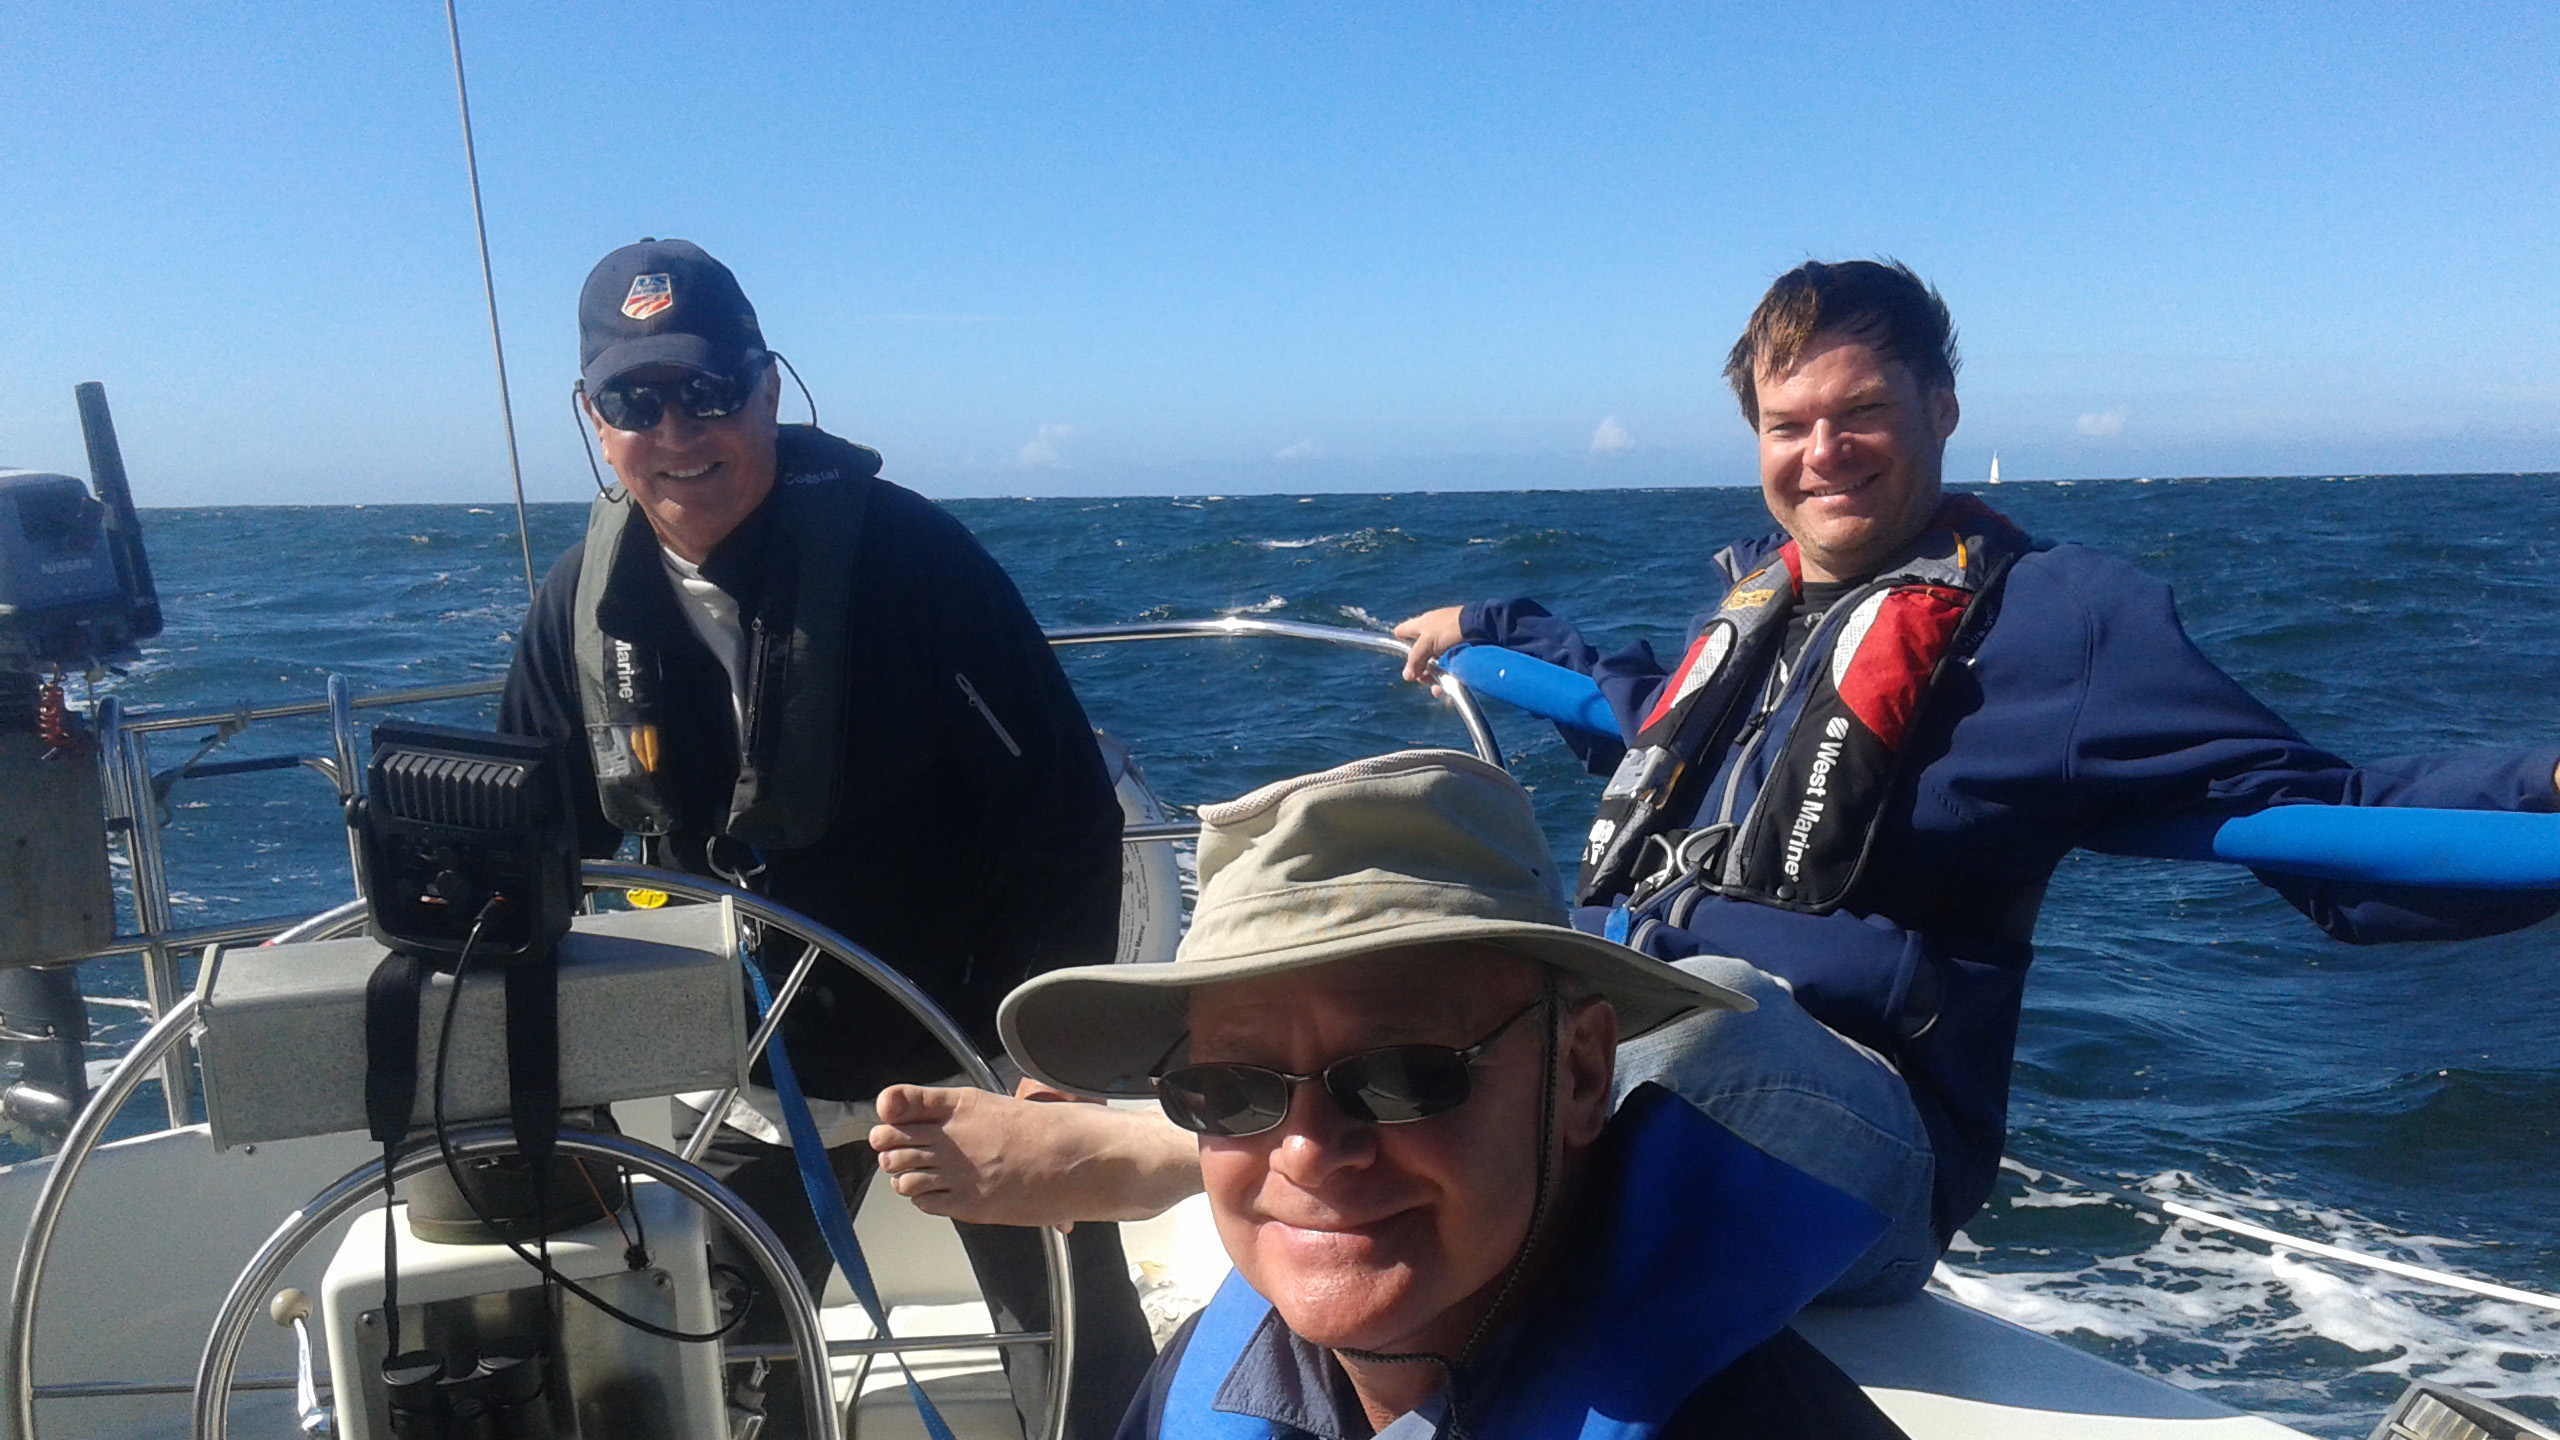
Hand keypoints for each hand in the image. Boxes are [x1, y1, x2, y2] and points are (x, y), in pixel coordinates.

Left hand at [870, 1081, 1201, 1230]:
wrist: (1087, 1160)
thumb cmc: (1057, 1129)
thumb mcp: (1009, 1105)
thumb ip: (968, 1113)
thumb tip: (931, 1117)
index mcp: (966, 1103)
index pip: (902, 1102)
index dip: (890, 1111)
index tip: (890, 1115)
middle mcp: (956, 1137)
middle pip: (893, 1141)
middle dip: (890, 1145)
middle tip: (897, 1147)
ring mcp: (961, 1173)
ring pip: (902, 1175)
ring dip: (904, 1173)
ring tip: (919, 1171)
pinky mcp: (971, 1205)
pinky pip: (925, 1202)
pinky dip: (924, 1197)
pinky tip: (938, 1191)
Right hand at [1392, 606, 1467, 685]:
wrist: (1481, 629)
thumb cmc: (1449, 628)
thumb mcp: (1427, 641)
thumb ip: (1414, 658)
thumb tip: (1406, 676)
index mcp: (1423, 625)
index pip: (1405, 630)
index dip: (1400, 638)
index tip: (1398, 649)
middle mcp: (1433, 636)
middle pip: (1419, 656)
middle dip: (1417, 670)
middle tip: (1419, 677)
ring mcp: (1445, 648)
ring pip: (1432, 668)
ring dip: (1430, 679)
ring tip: (1434, 687)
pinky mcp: (1457, 658)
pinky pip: (1445, 673)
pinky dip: (1443, 683)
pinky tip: (1442, 690)